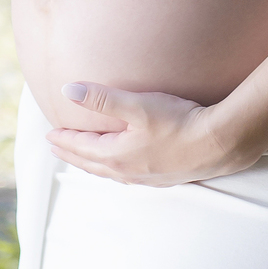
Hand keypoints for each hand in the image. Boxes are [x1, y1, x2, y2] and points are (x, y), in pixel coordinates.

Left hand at [47, 81, 255, 185]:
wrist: (217, 144)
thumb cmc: (177, 122)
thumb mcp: (137, 105)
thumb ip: (102, 98)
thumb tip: (68, 91)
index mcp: (117, 156)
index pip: (82, 147)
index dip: (65, 140)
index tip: (50, 135)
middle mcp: (128, 172)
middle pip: (91, 163)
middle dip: (73, 154)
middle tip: (58, 148)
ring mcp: (145, 178)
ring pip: (109, 172)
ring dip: (92, 163)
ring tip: (85, 158)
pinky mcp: (162, 177)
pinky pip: (127, 175)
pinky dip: (113, 169)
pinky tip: (123, 166)